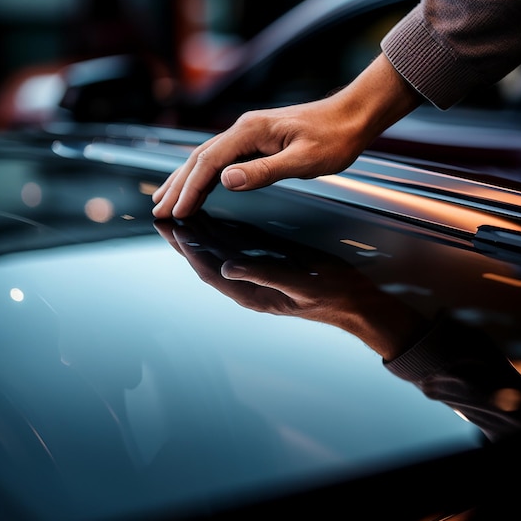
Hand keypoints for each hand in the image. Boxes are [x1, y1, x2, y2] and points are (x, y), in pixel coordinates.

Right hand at [152, 53, 420, 218]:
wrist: (353, 116)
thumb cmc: (334, 138)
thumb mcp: (303, 160)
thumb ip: (264, 171)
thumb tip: (226, 181)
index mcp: (251, 131)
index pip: (210, 163)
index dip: (190, 188)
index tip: (176, 211)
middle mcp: (244, 129)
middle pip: (200, 158)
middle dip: (177, 185)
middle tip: (158, 209)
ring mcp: (250, 133)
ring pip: (207, 158)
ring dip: (186, 179)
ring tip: (167, 199)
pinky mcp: (257, 140)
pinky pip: (222, 158)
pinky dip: (205, 175)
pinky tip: (200, 185)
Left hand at [153, 213, 428, 359]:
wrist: (356, 304)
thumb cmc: (332, 296)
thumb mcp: (300, 285)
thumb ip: (264, 275)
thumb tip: (228, 267)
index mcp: (253, 296)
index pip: (211, 272)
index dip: (190, 251)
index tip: (173, 229)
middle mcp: (251, 288)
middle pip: (208, 263)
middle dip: (185, 242)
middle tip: (164, 219)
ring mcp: (259, 278)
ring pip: (220, 256)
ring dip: (200, 238)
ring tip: (182, 217)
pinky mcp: (269, 268)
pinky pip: (240, 251)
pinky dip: (224, 236)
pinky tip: (218, 222)